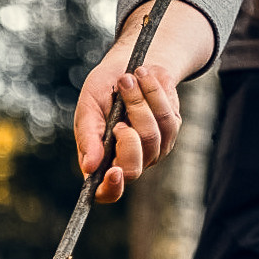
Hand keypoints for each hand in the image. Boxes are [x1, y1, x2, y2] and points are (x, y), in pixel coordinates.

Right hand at [74, 0, 212, 202]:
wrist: (127, 66)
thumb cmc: (101, 91)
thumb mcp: (87, 110)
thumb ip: (88, 138)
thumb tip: (89, 167)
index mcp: (101, 163)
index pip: (107, 193)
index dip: (111, 188)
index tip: (113, 172)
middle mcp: (128, 162)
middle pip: (134, 168)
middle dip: (127, 137)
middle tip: (116, 117)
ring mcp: (152, 150)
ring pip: (152, 137)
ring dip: (138, 103)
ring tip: (126, 80)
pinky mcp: (170, 132)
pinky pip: (167, 117)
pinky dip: (153, 93)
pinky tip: (143, 78)